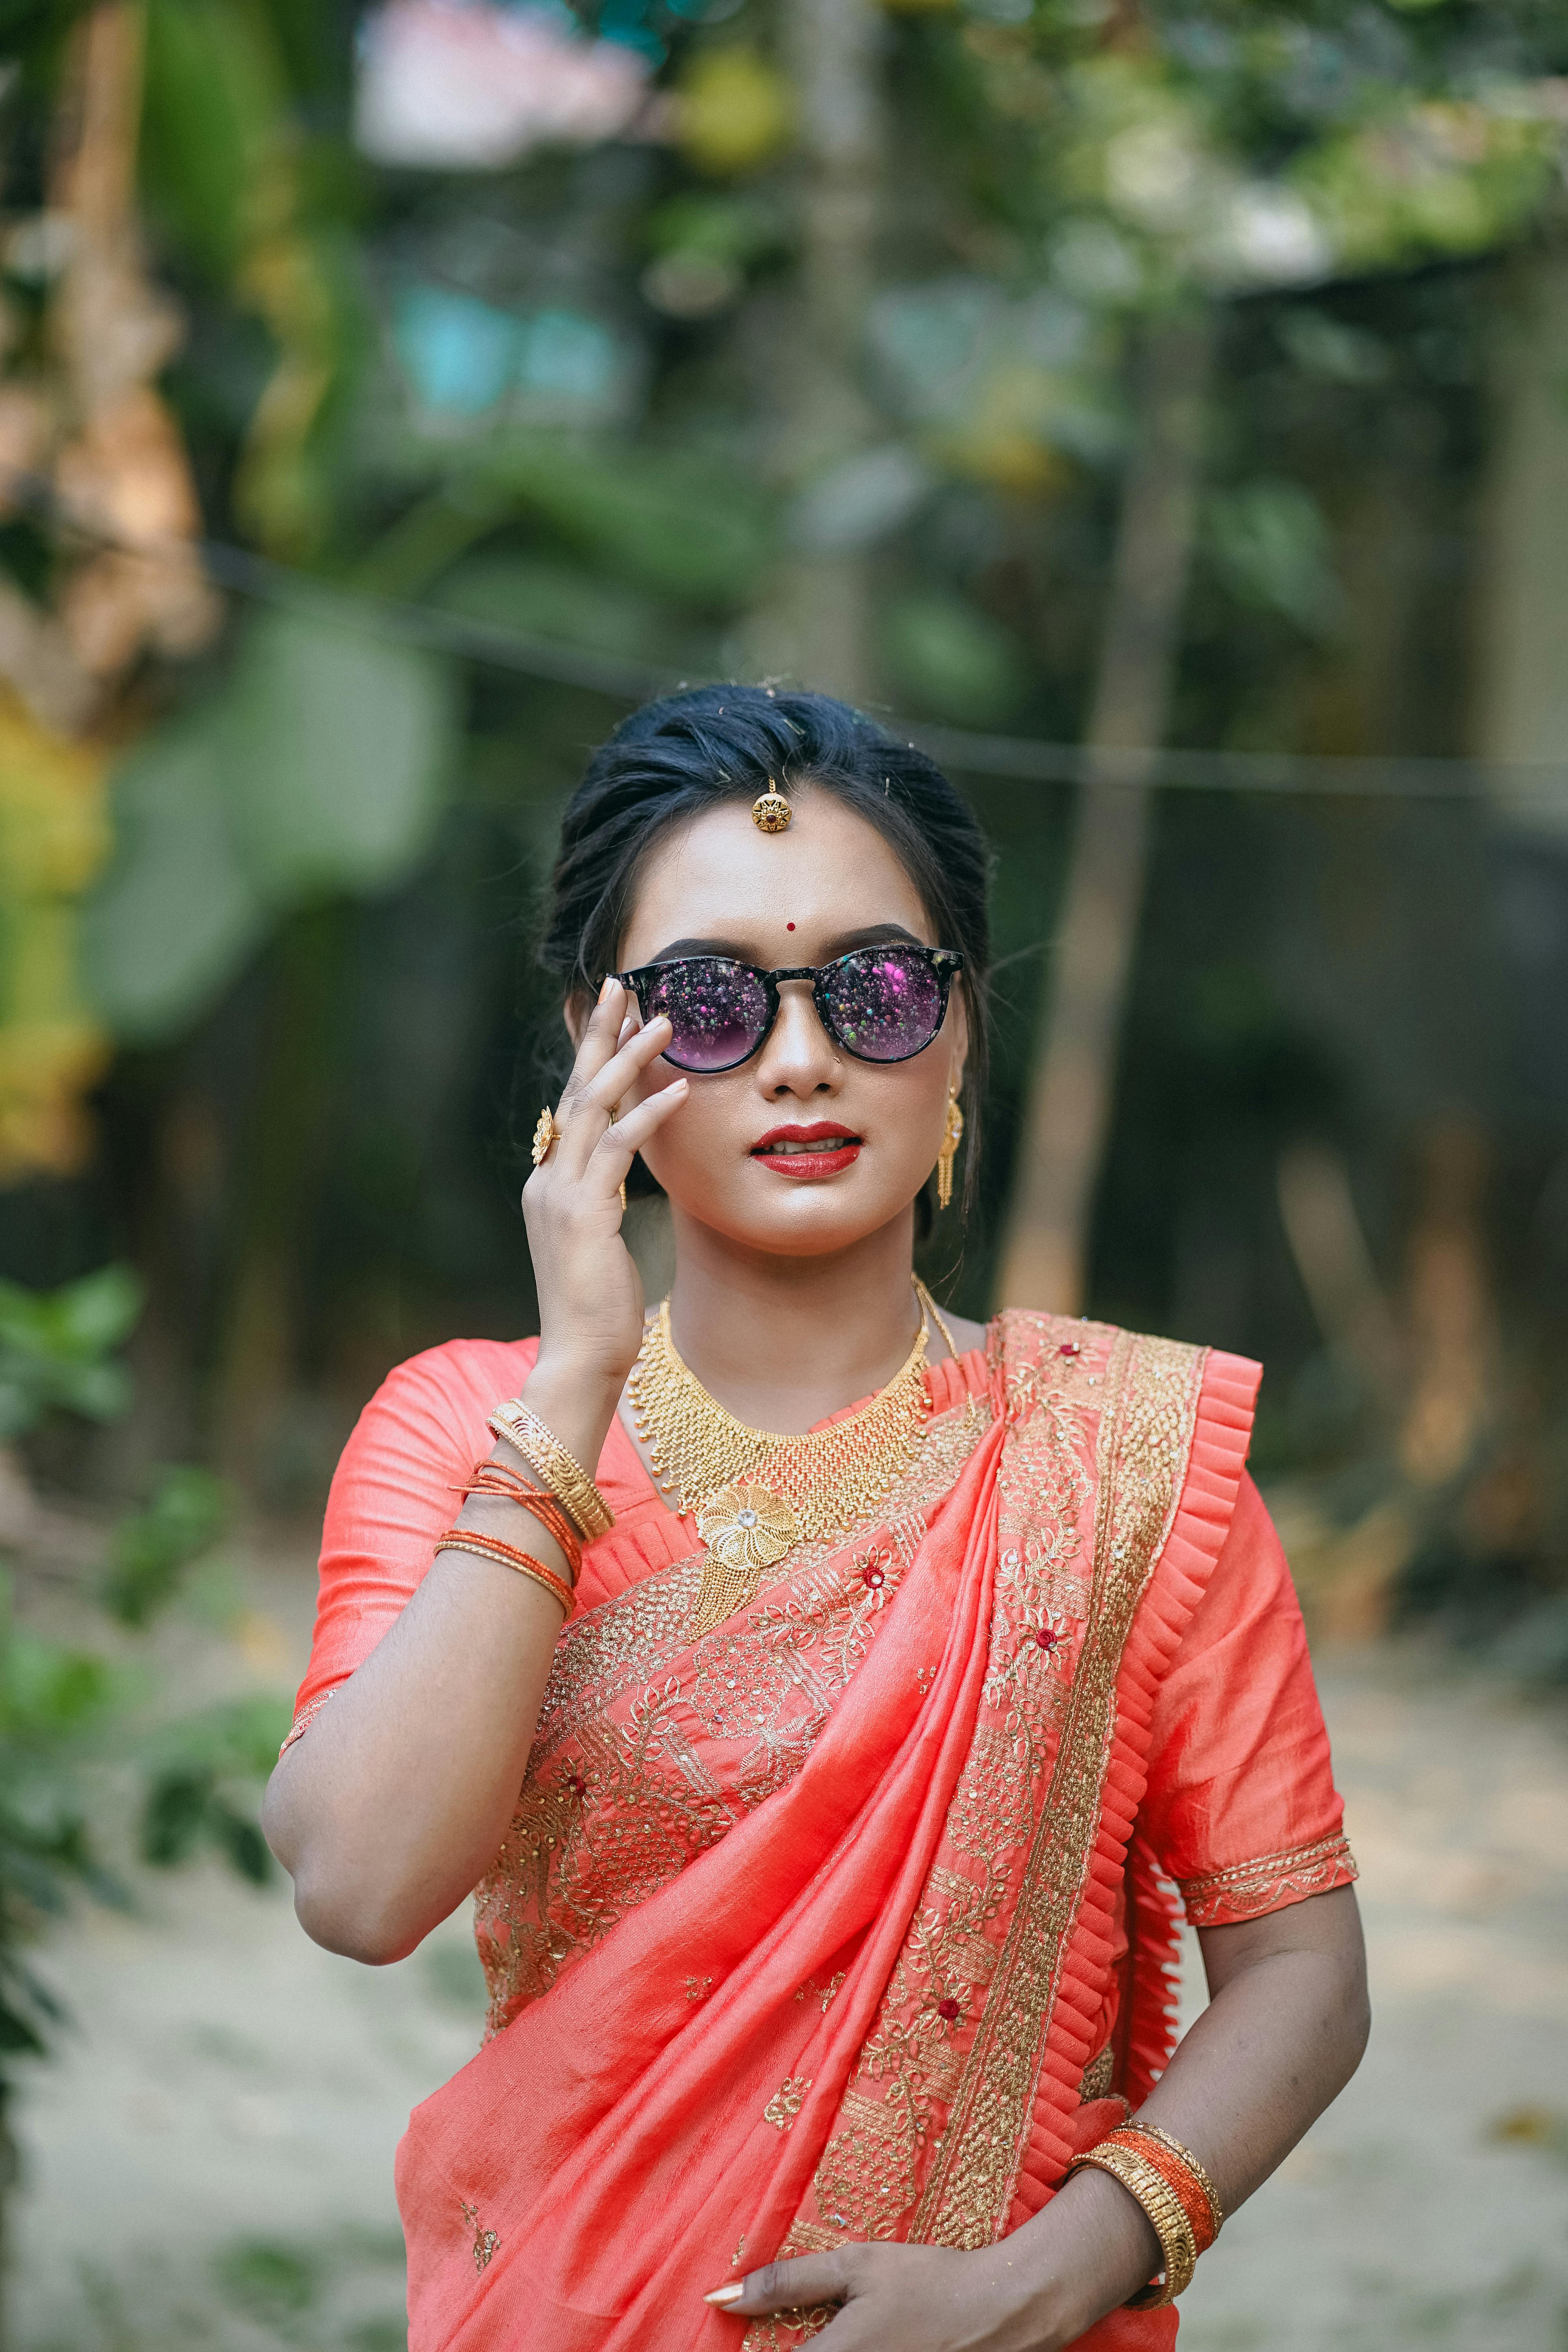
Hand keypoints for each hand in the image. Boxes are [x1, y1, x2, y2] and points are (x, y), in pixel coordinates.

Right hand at [522, 977, 685, 1392]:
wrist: (580, 1358)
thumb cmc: (599, 1309)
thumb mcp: (598, 1242)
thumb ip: (602, 1200)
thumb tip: (619, 1174)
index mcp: (550, 1184)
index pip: (570, 1103)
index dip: (588, 1054)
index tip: (610, 1011)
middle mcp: (547, 1179)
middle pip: (573, 1088)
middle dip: (597, 1033)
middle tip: (619, 983)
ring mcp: (560, 1194)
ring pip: (592, 1106)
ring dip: (628, 1059)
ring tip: (662, 1019)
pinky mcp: (584, 1213)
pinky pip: (619, 1149)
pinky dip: (649, 1115)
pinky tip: (679, 1090)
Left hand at [705, 2243, 1070, 2351]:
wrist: (1000, 2312)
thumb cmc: (927, 2282)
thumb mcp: (856, 2265)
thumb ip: (788, 2281)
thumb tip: (722, 2297)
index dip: (754, 2349)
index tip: (750, 2337)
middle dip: (785, 2351)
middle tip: (802, 2328)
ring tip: (838, 2332)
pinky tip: (856, 2343)